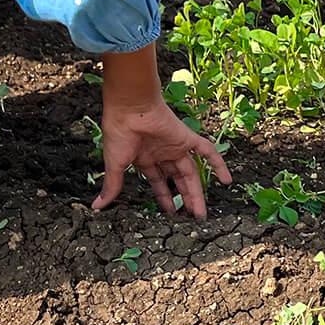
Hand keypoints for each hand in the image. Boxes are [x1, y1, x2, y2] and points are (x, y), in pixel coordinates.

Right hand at [93, 100, 231, 217]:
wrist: (130, 107)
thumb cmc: (119, 133)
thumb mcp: (116, 165)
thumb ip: (113, 186)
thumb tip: (96, 206)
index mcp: (145, 159)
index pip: (158, 182)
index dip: (164, 197)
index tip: (170, 212)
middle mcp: (162, 153)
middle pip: (177, 180)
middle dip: (183, 199)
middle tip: (191, 217)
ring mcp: (176, 146)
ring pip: (191, 173)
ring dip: (196, 192)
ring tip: (201, 213)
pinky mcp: (187, 137)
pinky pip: (207, 151)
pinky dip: (219, 164)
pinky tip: (227, 181)